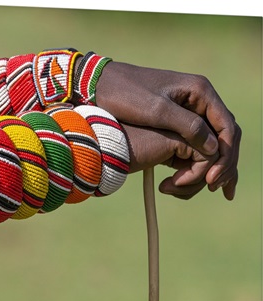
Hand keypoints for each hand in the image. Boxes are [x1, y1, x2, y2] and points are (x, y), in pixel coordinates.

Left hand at [96, 61, 240, 199]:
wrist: (101, 84)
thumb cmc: (125, 94)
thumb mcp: (156, 110)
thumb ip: (187, 126)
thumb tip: (214, 148)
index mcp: (199, 91)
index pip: (226, 127)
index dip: (226, 155)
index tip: (212, 179)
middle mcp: (199, 99)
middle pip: (224, 135)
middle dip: (223, 163)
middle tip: (214, 188)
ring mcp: (187, 109)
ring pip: (212, 140)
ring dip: (214, 164)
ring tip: (210, 188)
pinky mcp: (175, 120)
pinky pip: (194, 141)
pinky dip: (198, 160)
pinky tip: (195, 178)